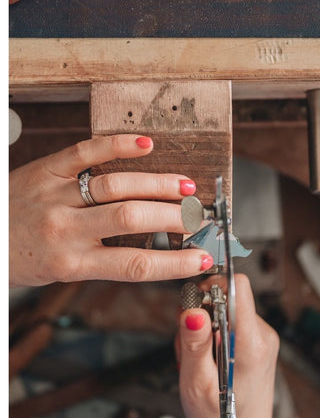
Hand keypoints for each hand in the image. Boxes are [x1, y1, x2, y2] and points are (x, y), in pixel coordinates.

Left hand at [9, 134, 212, 286]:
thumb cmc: (19, 257)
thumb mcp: (61, 272)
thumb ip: (102, 259)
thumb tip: (154, 248)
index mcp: (70, 263)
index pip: (135, 264)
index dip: (176, 263)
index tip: (203, 259)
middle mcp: (64, 230)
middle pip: (131, 217)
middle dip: (175, 216)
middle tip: (198, 215)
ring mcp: (56, 196)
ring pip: (117, 185)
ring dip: (159, 184)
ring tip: (186, 186)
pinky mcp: (48, 169)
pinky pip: (86, 152)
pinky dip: (118, 145)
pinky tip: (147, 145)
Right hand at [176, 274, 299, 417]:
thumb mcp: (196, 385)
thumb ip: (194, 345)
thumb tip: (191, 311)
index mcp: (250, 343)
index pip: (239, 286)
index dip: (213, 284)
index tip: (193, 302)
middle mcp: (263, 335)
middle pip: (228, 298)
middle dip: (201, 316)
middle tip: (189, 351)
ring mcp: (264, 338)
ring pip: (227, 312)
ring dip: (206, 331)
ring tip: (199, 364)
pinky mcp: (259, 343)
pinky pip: (232, 325)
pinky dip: (215, 338)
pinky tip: (208, 364)